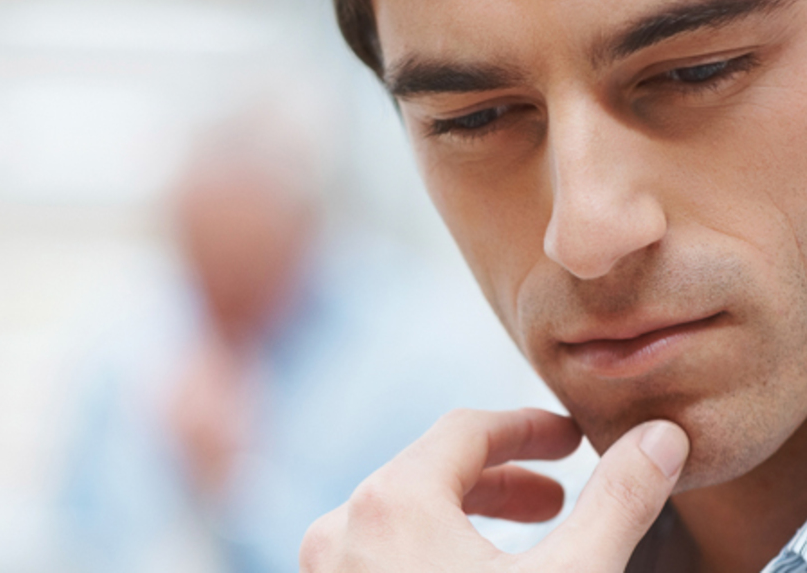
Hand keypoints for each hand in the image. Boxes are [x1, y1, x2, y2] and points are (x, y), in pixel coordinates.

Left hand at [300, 408, 688, 571]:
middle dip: (504, 480)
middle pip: (430, 470)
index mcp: (391, 501)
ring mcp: (327, 571)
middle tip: (560, 499)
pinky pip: (382, 553)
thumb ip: (617, 502)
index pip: (464, 430)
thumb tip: (660, 439)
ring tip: (531, 537)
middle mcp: (343, 527)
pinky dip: (433, 549)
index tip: (574, 440)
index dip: (528, 428)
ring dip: (469, 515)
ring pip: (403, 514)